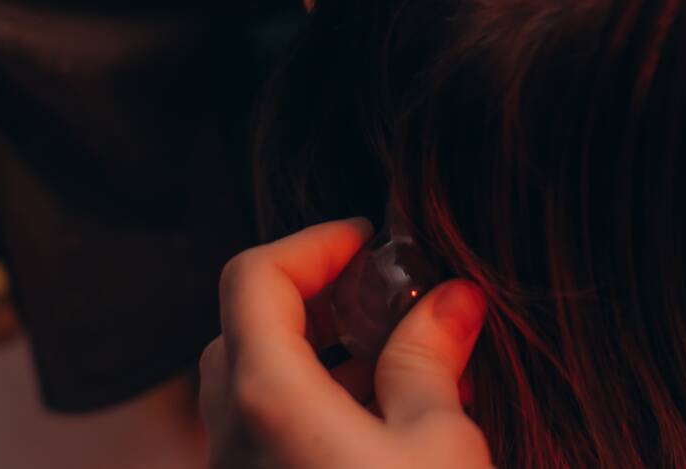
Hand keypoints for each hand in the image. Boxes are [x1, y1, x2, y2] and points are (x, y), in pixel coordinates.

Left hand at [200, 219, 493, 468]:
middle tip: (382, 297)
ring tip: (398, 363)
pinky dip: (314, 409)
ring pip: (254, 391)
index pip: (253, 277)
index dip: (314, 244)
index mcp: (267, 400)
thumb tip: (451, 299)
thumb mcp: (439, 443)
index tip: (370, 242)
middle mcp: (233, 439)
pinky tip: (384, 422)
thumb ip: (430, 360)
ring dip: (318, 360)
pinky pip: (268, 438)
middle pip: (247, 330)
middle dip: (317, 300)